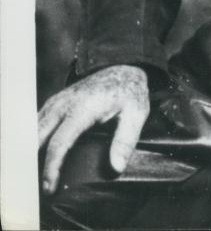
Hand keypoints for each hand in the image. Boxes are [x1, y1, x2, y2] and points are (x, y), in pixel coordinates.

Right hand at [38, 64, 149, 193]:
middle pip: (38, 136)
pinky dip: (33, 137)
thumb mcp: (136, 114)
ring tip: (34, 174)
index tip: (49, 186)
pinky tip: (35, 153)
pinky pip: (37, 120)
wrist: (124, 67)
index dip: (51, 167)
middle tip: (35, 187)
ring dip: (31, 150)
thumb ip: (125, 141)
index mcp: (83, 108)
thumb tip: (116, 167)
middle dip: (33, 162)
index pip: (59, 142)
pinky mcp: (56, 100)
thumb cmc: (129, 92)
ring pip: (34, 127)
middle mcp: (65, 103)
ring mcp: (59, 100)